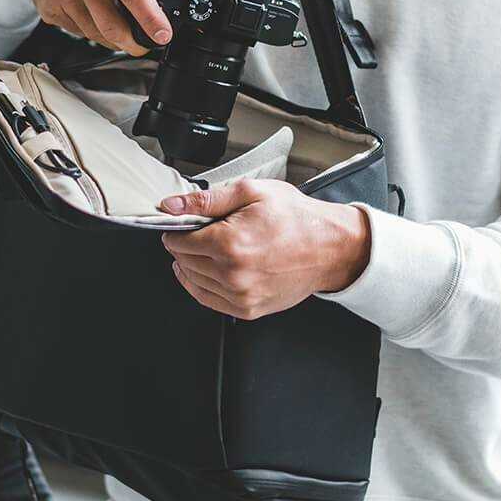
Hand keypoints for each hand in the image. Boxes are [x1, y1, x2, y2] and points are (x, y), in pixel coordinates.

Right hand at [15, 0, 186, 55]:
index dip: (149, 17)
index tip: (163, 35)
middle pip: (111, 23)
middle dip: (134, 43)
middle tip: (148, 44)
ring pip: (95, 33)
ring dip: (115, 40)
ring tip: (126, 32)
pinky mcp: (50, 9)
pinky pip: (79, 32)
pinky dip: (95, 34)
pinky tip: (100, 20)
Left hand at [158, 179, 370, 319]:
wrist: (329, 247)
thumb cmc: (295, 217)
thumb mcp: (251, 192)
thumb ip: (206, 200)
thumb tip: (171, 205)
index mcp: (230, 243)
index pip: (177, 242)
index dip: (177, 230)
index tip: (184, 224)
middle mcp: (232, 274)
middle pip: (183, 262)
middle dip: (185, 246)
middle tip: (202, 232)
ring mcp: (240, 295)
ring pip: (193, 282)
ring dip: (192, 265)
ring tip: (209, 249)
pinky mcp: (248, 309)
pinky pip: (208, 300)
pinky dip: (202, 285)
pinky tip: (211, 270)